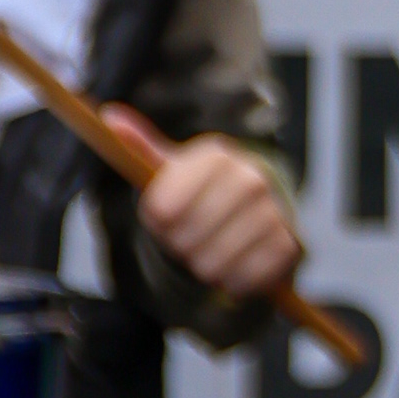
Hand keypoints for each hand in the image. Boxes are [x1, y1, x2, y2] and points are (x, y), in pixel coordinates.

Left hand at [124, 128, 301, 308]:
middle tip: (192, 235)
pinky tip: (236, 262)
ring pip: (212, 264)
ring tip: (213, 248)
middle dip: (181, 246)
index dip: (157, 221)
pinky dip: (233, 280)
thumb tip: (109, 116)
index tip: (165, 216)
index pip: (161, 208)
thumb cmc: (206, 189)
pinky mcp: (289, 244)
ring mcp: (274, 211)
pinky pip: (242, 279)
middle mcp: (251, 178)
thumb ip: (142, 145)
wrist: (263, 205)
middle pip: (185, 240)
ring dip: (206, 266)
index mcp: (217, 156)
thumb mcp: (175, 167)